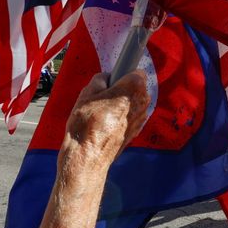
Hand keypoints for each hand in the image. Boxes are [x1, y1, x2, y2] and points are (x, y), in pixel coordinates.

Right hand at [38, 70, 149, 227]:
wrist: (87, 156)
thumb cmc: (85, 124)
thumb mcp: (86, 93)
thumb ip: (99, 80)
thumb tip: (106, 79)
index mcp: (132, 88)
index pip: (135, 71)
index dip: (123, 74)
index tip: (113, 78)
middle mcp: (142, 102)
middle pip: (136, 87)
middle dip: (122, 88)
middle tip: (102, 96)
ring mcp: (141, 118)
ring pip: (134, 102)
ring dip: (122, 103)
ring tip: (101, 112)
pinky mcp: (137, 130)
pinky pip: (131, 115)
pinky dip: (122, 116)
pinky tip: (106, 123)